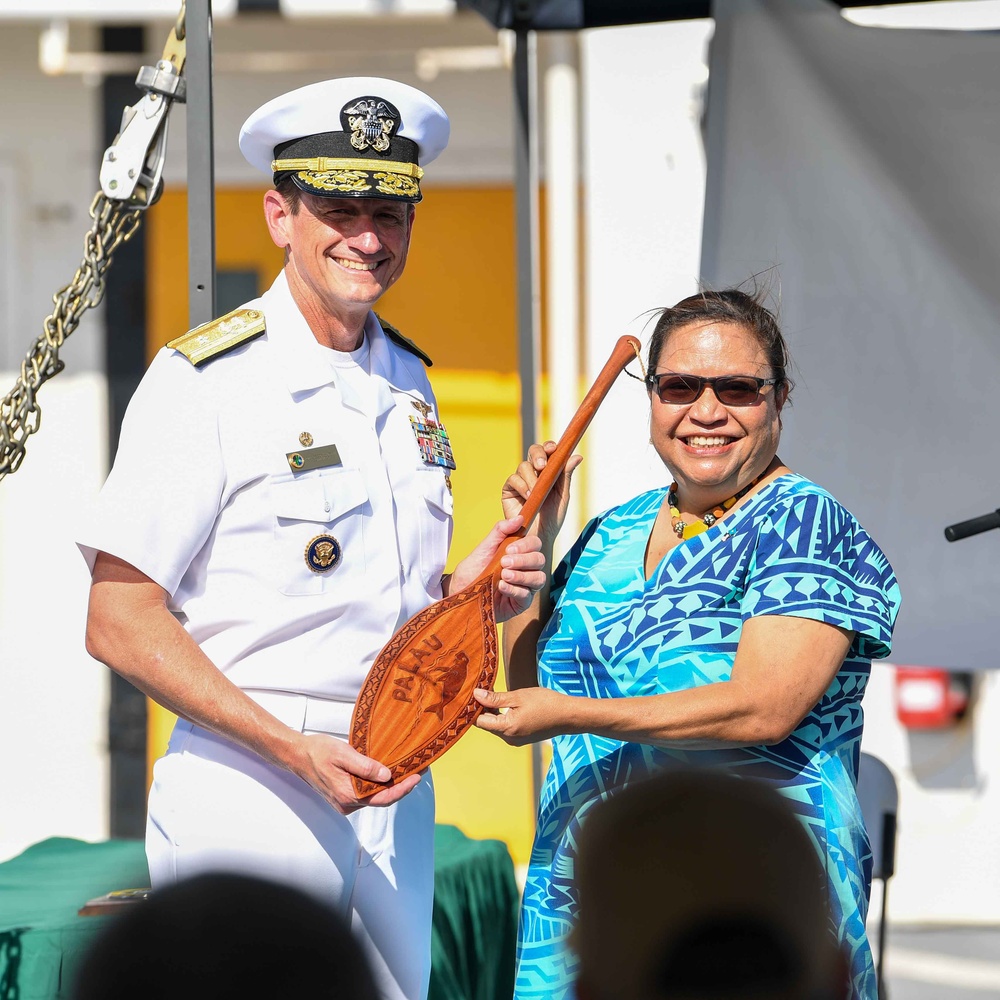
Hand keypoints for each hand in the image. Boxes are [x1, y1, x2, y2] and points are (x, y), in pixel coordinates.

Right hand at [292, 732, 420, 813]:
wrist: (297, 755)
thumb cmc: (318, 751)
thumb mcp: (343, 754)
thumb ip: (365, 766)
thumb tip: (386, 775)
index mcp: (347, 795)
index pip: (383, 798)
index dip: (403, 789)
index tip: (417, 777)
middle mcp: (347, 804)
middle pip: (381, 799)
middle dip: (400, 787)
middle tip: (417, 771)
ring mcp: (344, 803)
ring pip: (374, 798)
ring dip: (390, 786)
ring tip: (406, 771)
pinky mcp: (343, 798)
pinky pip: (365, 794)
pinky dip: (378, 786)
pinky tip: (386, 774)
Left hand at [448, 516, 546, 621]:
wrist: (459, 592)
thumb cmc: (472, 571)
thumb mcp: (484, 548)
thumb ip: (501, 531)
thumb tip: (519, 517)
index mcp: (518, 554)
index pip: (535, 545)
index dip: (526, 545)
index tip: (509, 548)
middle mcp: (525, 569)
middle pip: (540, 560)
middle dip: (523, 560)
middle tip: (504, 562)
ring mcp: (524, 587)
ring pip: (539, 578)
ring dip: (522, 575)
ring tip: (504, 575)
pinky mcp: (520, 603)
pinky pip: (526, 596)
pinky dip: (515, 590)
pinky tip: (502, 587)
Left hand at [473, 686, 573, 745]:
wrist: (568, 716)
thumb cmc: (545, 703)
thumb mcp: (518, 697)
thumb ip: (495, 698)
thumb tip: (475, 694)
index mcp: (507, 729)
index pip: (479, 721)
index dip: (474, 707)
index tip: (473, 692)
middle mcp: (509, 739)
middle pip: (486, 724)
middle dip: (483, 708)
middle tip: (483, 689)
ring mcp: (516, 741)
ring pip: (495, 726)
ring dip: (493, 712)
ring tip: (494, 694)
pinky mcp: (522, 739)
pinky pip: (505, 728)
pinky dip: (502, 716)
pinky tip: (506, 704)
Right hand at [501, 441, 581, 548]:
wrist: (540, 537)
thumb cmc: (552, 518)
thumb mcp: (563, 496)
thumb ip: (566, 475)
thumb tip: (576, 456)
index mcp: (548, 471)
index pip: (547, 452)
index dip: (549, 447)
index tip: (554, 448)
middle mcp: (533, 472)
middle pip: (533, 452)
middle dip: (538, 455)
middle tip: (542, 466)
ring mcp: (520, 480)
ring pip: (523, 466)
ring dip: (531, 477)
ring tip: (536, 491)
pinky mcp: (509, 490)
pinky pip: (513, 480)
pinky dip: (521, 486)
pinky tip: (528, 496)